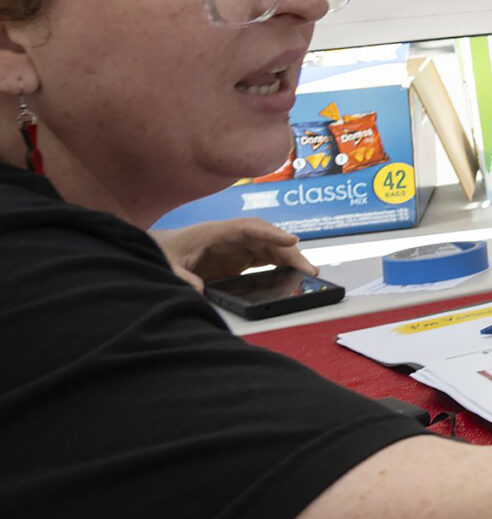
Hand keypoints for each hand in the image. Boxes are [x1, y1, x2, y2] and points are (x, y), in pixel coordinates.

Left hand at [152, 218, 315, 292]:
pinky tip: (293, 273)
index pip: (250, 227)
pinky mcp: (238, 259)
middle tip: (308, 269)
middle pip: (268, 239)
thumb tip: (199, 291)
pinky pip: (265, 258)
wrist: (155, 251)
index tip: (292, 240)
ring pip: (271, 248)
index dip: (273, 233)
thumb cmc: (162, 252)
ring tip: (307, 273)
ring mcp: (237, 247)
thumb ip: (182, 277)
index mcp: (216, 231)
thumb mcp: (167, 265)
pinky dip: (282, 264)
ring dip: (290, 258)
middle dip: (290, 251)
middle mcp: (232, 237)